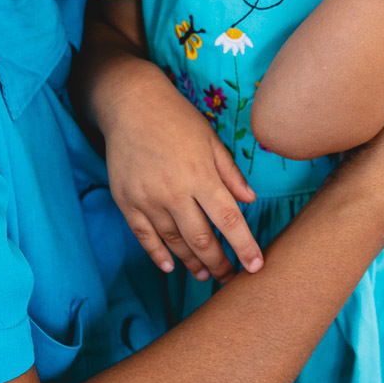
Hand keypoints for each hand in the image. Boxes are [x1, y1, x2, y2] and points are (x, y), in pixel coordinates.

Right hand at [102, 71, 263, 282]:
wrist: (130, 104)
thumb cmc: (177, 118)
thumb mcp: (210, 139)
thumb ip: (230, 173)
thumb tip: (250, 201)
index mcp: (200, 174)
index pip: (228, 219)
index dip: (244, 246)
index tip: (256, 266)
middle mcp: (174, 191)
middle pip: (201, 238)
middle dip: (219, 263)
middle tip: (230, 279)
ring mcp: (147, 198)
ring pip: (173, 241)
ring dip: (191, 262)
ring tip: (203, 274)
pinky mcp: (126, 201)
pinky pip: (144, 236)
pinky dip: (157, 254)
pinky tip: (169, 266)